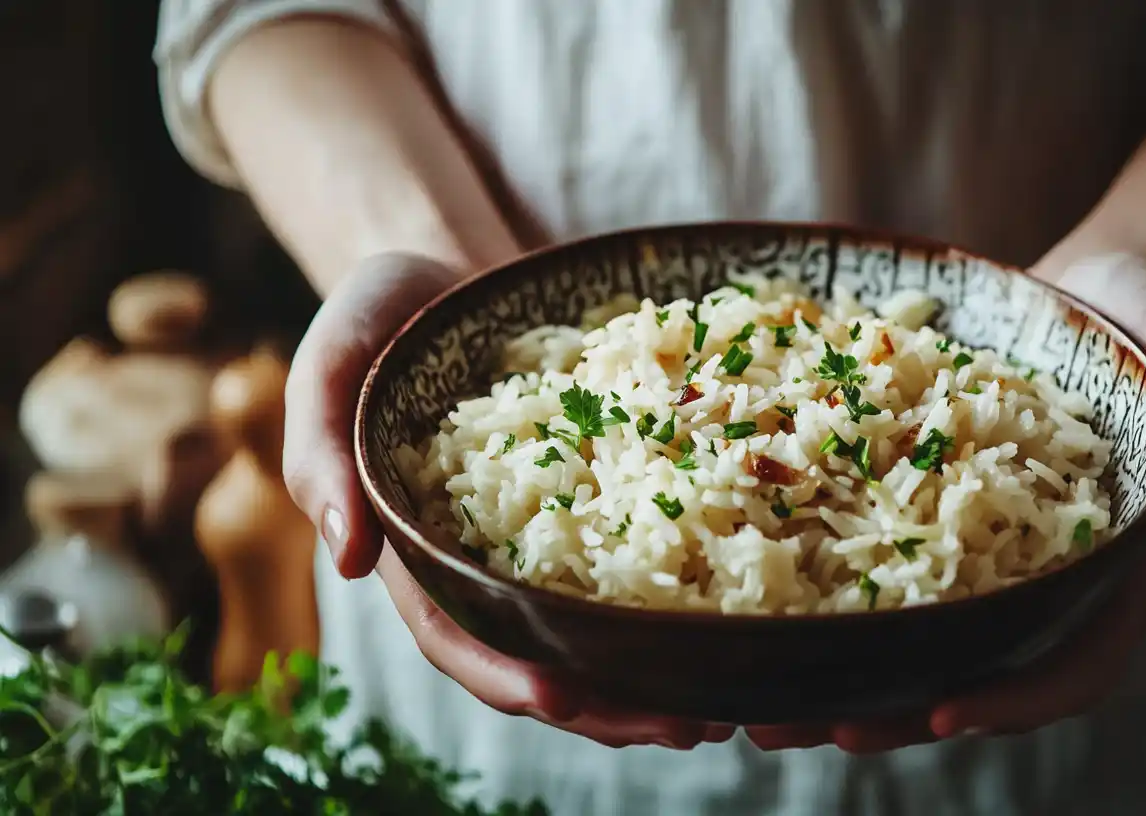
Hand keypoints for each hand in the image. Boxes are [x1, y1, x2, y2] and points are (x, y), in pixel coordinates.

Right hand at [282, 253, 734, 749]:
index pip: (455, 635)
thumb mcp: (331, 363)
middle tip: (683, 726)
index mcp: (417, 548)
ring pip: (597, 624)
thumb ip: (319, 450)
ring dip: (653, 673)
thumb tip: (347, 557)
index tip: (562, 698)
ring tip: (723, 704)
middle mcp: (486, 556)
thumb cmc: (381, 315)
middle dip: (606, 703)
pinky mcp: (600, 493)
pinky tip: (730, 616)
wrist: (454, 267)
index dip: (504, 674)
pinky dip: (678, 595)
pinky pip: (640, 556)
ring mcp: (547, 531)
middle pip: (540, 653)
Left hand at [749, 252, 1145, 751]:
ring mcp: (994, 559)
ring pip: (924, 646)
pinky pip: (886, 583)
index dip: (1017, 696)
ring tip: (763, 711)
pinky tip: (763, 621)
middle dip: (902, 713)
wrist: (1087, 288)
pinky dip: (831, 611)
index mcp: (1120, 564)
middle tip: (817, 730)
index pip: (1081, 659)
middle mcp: (1053, 579)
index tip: (945, 712)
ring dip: (850, 683)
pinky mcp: (941, 525)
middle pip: (982, 674)